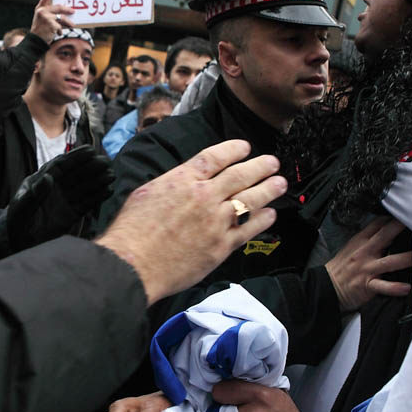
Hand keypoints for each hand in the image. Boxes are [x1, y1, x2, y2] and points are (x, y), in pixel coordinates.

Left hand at [6, 145, 113, 248]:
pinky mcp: (70, 214)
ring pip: (83, 187)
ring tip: (111, 175)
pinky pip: (86, 203)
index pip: (60, 165)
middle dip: (90, 167)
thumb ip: (34, 193)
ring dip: (97, 181)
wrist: (18, 243)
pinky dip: (97, 197)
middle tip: (106, 161)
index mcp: (41, 181)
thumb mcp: (22, 208)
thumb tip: (48, 177)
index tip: (90, 150)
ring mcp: (63, 201)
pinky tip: (108, 191)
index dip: (75, 157)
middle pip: (75, 174)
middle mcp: (54, 188)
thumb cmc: (16, 222)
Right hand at [31, 0, 73, 42]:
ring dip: (68, 22)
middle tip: (73, 11)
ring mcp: (46, 17)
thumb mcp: (43, 20)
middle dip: (67, 9)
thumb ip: (50, 14)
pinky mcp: (51, 25)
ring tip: (72, 25)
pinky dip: (61, 31)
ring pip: (62, 18)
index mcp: (39, 8)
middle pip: (59, 7)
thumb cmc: (40, 31)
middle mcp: (42, 11)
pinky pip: (60, 26)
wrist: (34, 42)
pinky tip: (59, 33)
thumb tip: (65, 11)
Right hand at [96, 140, 286, 304]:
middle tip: (272, 162)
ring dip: (268, 189)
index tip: (245, 147)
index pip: (215, 157)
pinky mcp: (221, 246)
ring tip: (280, 183)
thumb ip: (171, 185)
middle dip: (260, 166)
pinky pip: (249, 229)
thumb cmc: (132, 232)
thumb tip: (184, 182)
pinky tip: (271, 214)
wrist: (133, 264)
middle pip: (240, 175)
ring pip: (250, 199)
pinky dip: (263, 220)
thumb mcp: (146, 194)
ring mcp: (215, 221)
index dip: (234, 149)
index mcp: (182, 180)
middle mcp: (203, 196)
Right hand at [326, 216, 411, 311]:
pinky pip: (383, 286)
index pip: (378, 224)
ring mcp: (367, 268)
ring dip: (406, 259)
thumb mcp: (352, 246)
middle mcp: (365, 252)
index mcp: (361, 241)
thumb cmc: (342, 267)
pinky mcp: (367, 285)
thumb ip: (369, 237)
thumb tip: (387, 227)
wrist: (327, 286)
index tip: (409, 212)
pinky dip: (394, 288)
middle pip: (385, 236)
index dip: (393, 217)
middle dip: (400, 228)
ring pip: (389, 262)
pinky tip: (406, 288)